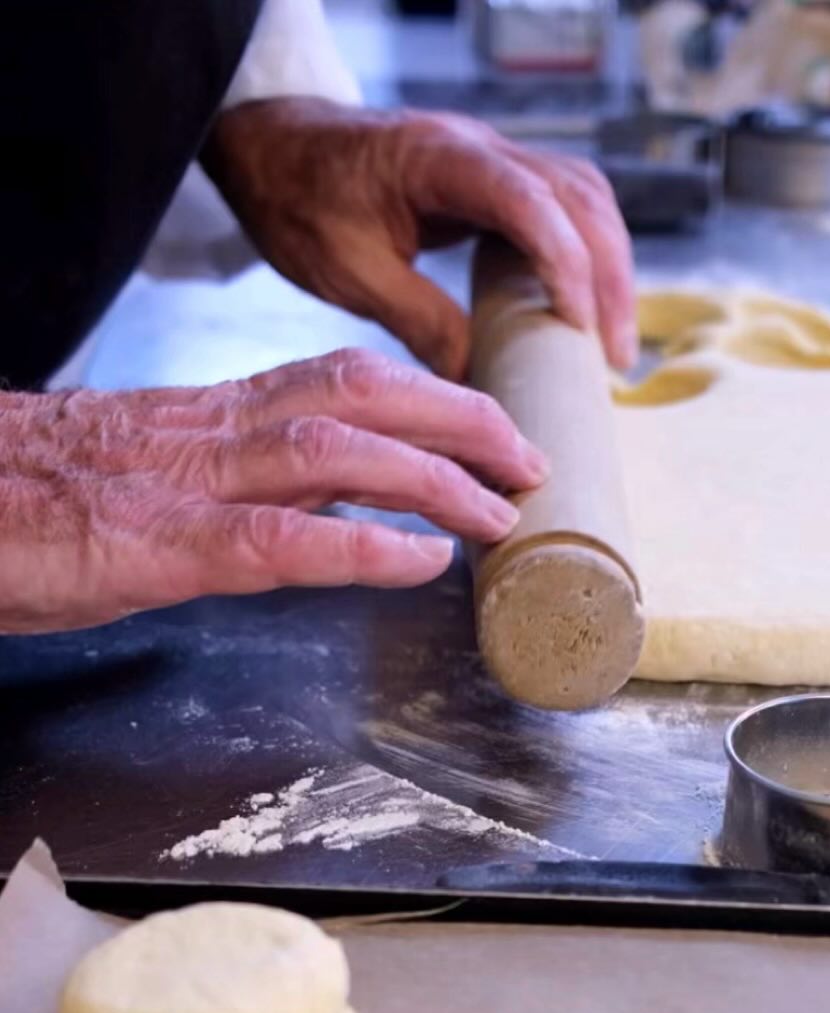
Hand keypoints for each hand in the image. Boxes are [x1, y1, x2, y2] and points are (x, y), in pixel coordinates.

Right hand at [0, 349, 545, 634]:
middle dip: (458, 417)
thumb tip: (309, 514)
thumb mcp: (139, 483)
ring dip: (435, 475)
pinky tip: (423, 561)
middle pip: (357, 395)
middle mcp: (206, 436)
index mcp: (204, 421)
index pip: (334, 385)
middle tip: (529, 458)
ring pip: (334, 450)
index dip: (425, 399)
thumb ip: (223, 490)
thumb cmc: (24, 504)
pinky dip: (362, 546)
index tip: (490, 429)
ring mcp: (183, 485)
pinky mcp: (156, 546)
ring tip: (502, 507)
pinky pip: (278, 538)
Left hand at [203, 101, 637, 380]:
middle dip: (609, 276)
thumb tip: (478, 384)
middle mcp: (479, 146)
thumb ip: (419, 321)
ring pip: (583, 197)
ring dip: (607, 266)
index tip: (580, 329)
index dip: (566, 263)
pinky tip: (579, 309)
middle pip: (580, 196)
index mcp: (440, 159)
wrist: (273, 148)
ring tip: (609, 342)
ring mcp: (491, 158)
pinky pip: (562, 206)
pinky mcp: (492, 178)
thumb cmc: (299, 199)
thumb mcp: (350, 272)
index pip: (530, 201)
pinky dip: (583, 256)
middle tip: (615, 356)